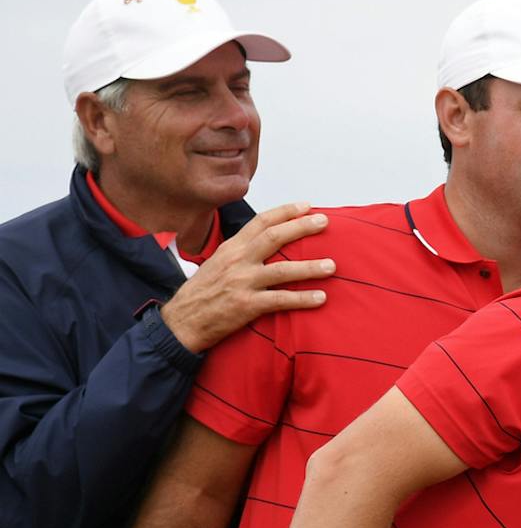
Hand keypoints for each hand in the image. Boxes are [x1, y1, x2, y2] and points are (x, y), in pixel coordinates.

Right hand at [160, 203, 333, 352]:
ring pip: (282, 270)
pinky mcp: (246, 305)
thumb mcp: (217, 263)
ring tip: (332, 265)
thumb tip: (266, 243)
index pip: (260, 222)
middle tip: (324, 222)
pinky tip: (321, 298)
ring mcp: (242, 282)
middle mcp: (237, 261)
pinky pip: (280, 300)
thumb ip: (241, 252)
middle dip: (301, 227)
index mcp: (231, 248)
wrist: (181, 321)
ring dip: (310, 267)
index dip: (285, 212)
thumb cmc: (202, 292)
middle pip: (274, 237)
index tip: (307, 206)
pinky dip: (303, 299)